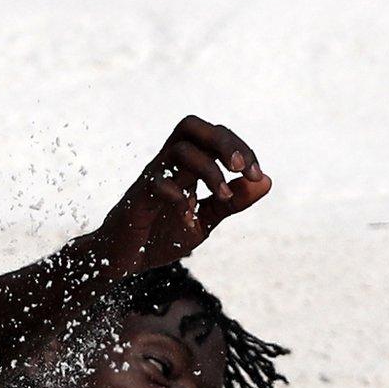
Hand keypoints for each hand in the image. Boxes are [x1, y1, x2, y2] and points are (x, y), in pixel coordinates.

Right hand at [87, 115, 271, 274]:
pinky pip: (158, 184)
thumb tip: (266, 181)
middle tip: (241, 168)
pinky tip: (188, 218)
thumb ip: (232, 201)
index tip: (256, 175)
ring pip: (179, 150)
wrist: (122, 259)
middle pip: (192, 127)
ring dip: (209, 171)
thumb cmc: (160, 236)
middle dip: (224, 142)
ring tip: (222, 196)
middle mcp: (167, 164)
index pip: (214, 136)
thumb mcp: (205, 220)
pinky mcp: (137, 198)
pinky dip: (180, 199)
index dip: (241, 148)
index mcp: (185, 166)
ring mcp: (151, 179)